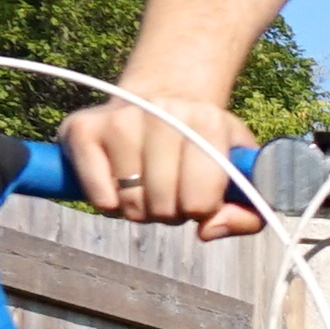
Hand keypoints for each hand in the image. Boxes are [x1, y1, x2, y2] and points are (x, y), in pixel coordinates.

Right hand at [60, 92, 263, 237]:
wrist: (162, 98)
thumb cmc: (204, 147)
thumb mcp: (241, 174)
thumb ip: (247, 213)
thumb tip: (208, 229)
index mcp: (209, 121)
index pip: (201, 202)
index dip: (201, 210)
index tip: (200, 194)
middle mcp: (163, 112)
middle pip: (164, 207)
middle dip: (170, 212)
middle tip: (170, 191)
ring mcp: (120, 118)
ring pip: (130, 205)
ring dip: (140, 208)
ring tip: (146, 184)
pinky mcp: (82, 128)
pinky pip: (99, 197)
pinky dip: (109, 203)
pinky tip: (119, 182)